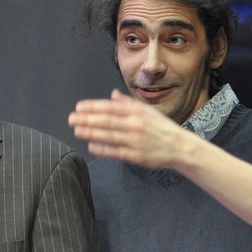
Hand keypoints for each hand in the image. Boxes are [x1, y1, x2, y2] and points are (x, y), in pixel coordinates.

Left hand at [68, 89, 191, 168]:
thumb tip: (112, 94)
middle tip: (71, 119)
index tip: (79, 107)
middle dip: (87, 119)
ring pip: (109, 136)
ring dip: (91, 133)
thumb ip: (128, 103)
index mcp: (137, 112)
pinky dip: (103, 149)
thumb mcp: (147, 111)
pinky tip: (91, 146)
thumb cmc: (162, 128)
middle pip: (107, 121)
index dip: (93, 107)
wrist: (180, 147)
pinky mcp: (136, 156)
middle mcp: (136, 125)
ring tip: (76, 130)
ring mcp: (135, 141)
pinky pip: (116, 152)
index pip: (111, 107)